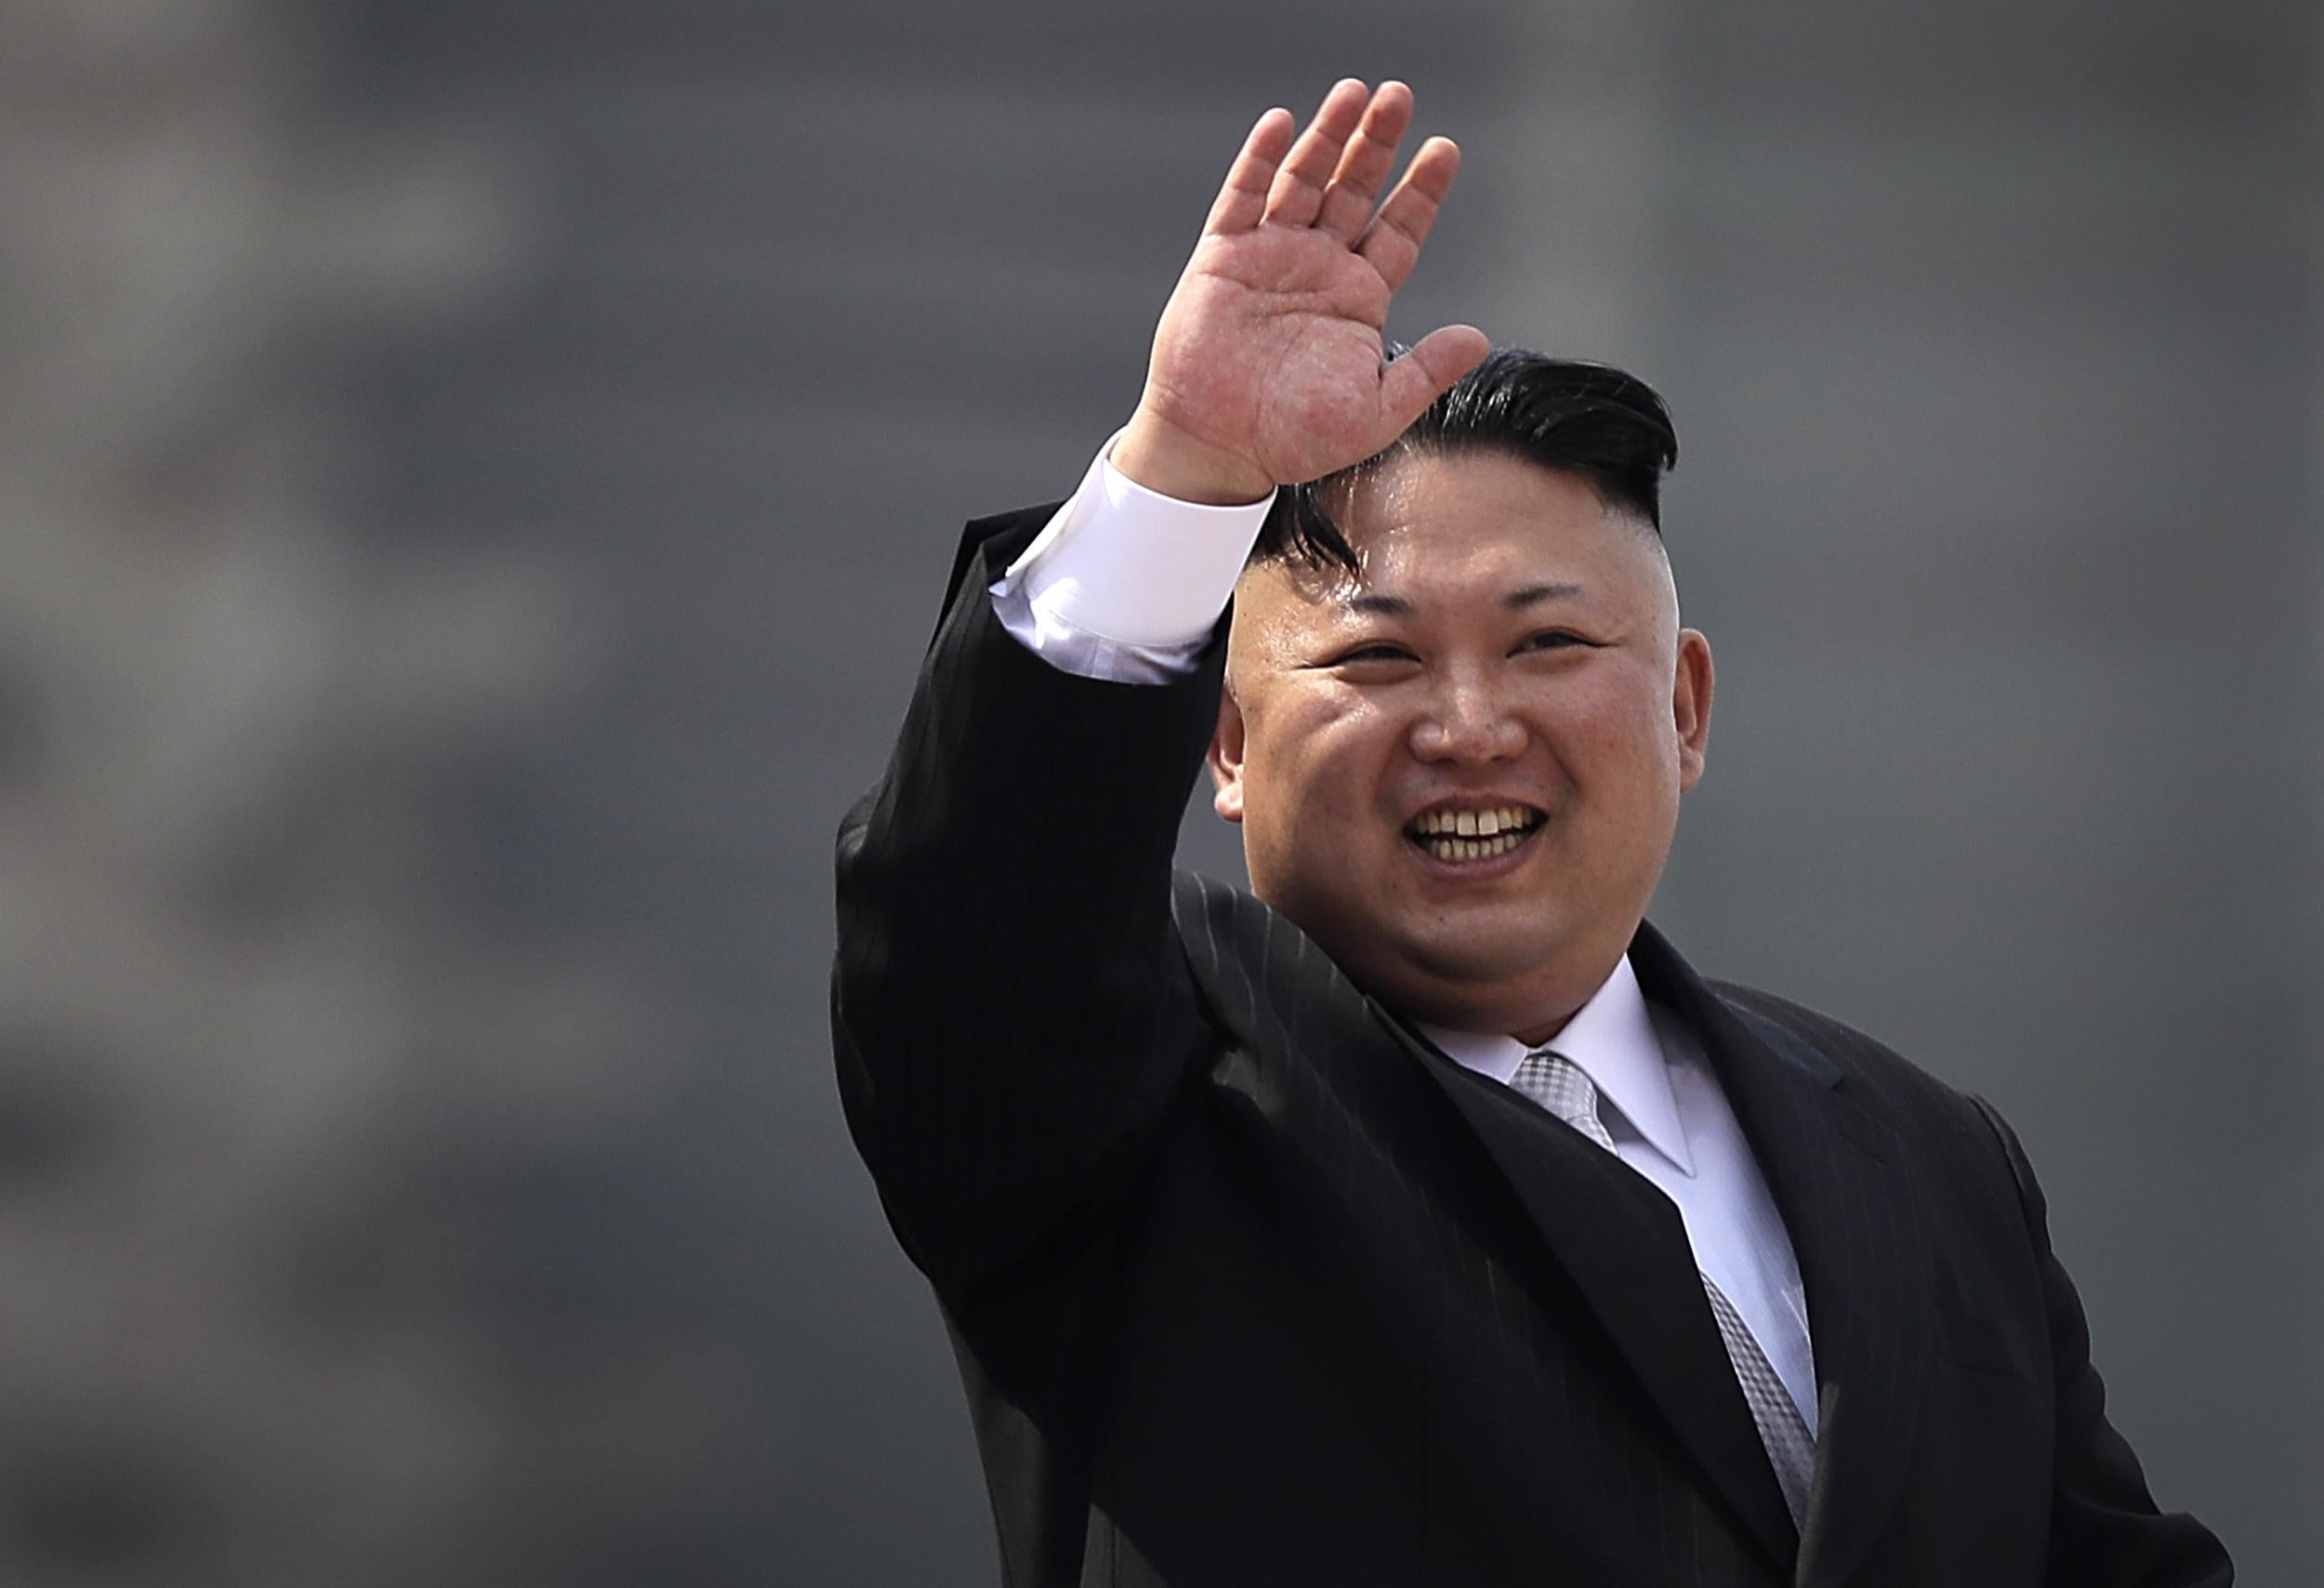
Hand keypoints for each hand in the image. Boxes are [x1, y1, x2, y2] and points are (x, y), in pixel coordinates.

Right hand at [1112, 79, 1490, 504]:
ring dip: (1327, 137)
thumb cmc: (1295, 439)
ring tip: (1352, 94)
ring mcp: (1269, 258)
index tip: (1443, 149)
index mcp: (1358, 299)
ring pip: (1304, 181)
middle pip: (1354, 190)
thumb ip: (1426, 372)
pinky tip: (1282, 124)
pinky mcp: (1223, 259)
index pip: (1398, 230)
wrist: (1219, 449)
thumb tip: (1478, 338)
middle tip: (1399, 97)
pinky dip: (1260, 161)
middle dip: (1377, 144)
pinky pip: (1243, 199)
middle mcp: (1318, 269)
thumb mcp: (1376, 413)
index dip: (1421, 190)